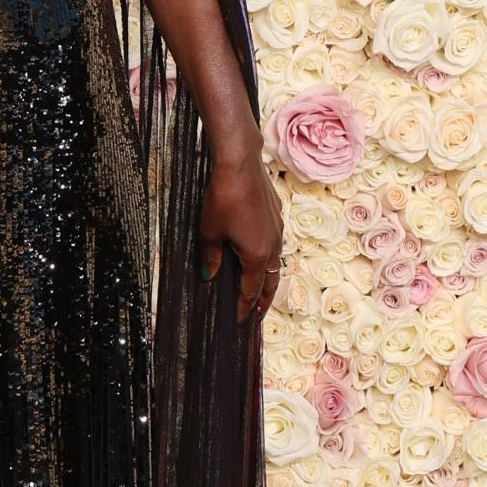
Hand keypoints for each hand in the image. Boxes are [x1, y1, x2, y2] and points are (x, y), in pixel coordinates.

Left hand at [197, 144, 283, 323]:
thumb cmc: (223, 199)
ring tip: (262, 290)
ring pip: (276, 263)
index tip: (240, 321)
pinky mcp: (276, 215)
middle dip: (263, 300)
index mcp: (256, 256)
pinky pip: (275, 244)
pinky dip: (269, 258)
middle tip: (258, 315)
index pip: (251, 290)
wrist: (241, 165)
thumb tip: (209, 277)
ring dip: (269, 279)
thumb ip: (211, 258)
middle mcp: (272, 246)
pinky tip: (261, 254)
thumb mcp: (210, 232)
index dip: (245, 307)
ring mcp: (277, 230)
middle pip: (270, 282)